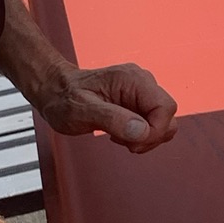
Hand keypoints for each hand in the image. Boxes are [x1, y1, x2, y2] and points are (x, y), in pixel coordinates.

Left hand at [34, 61, 178, 152]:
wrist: (55, 91)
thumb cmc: (64, 98)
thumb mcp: (81, 111)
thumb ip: (112, 119)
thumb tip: (142, 130)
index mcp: (132, 79)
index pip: (166, 107)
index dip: (155, 131)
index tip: (132, 143)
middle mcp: (142, 82)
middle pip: (168, 117)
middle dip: (149, 137)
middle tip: (122, 141)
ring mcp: (141, 92)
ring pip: (163, 123)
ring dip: (144, 138)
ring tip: (117, 135)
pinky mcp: (138, 102)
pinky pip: (152, 124)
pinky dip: (139, 135)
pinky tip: (119, 132)